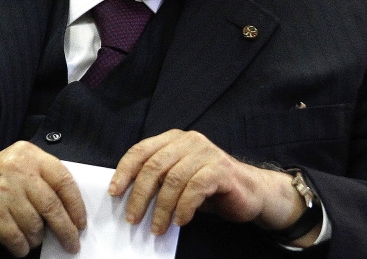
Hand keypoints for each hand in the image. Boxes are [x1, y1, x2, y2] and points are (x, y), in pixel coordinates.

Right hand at [0, 141, 86, 256]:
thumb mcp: (19, 166)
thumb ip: (44, 178)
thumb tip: (73, 208)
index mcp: (29, 155)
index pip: (64, 180)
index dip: (76, 205)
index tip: (81, 222)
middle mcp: (17, 170)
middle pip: (52, 206)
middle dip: (66, 229)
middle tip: (72, 242)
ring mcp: (2, 191)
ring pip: (35, 225)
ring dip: (38, 238)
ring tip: (34, 238)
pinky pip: (17, 238)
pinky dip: (22, 247)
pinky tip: (20, 245)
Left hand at [109, 130, 317, 244]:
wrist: (251, 192)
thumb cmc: (210, 188)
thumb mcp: (179, 180)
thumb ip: (158, 180)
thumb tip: (126, 198)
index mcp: (174, 139)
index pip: (141, 150)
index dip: (125, 171)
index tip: (115, 193)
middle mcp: (189, 141)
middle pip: (154, 166)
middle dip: (140, 195)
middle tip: (133, 219)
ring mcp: (206, 153)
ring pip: (173, 180)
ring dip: (161, 209)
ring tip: (157, 228)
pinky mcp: (221, 169)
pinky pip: (195, 189)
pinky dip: (184, 207)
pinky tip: (180, 221)